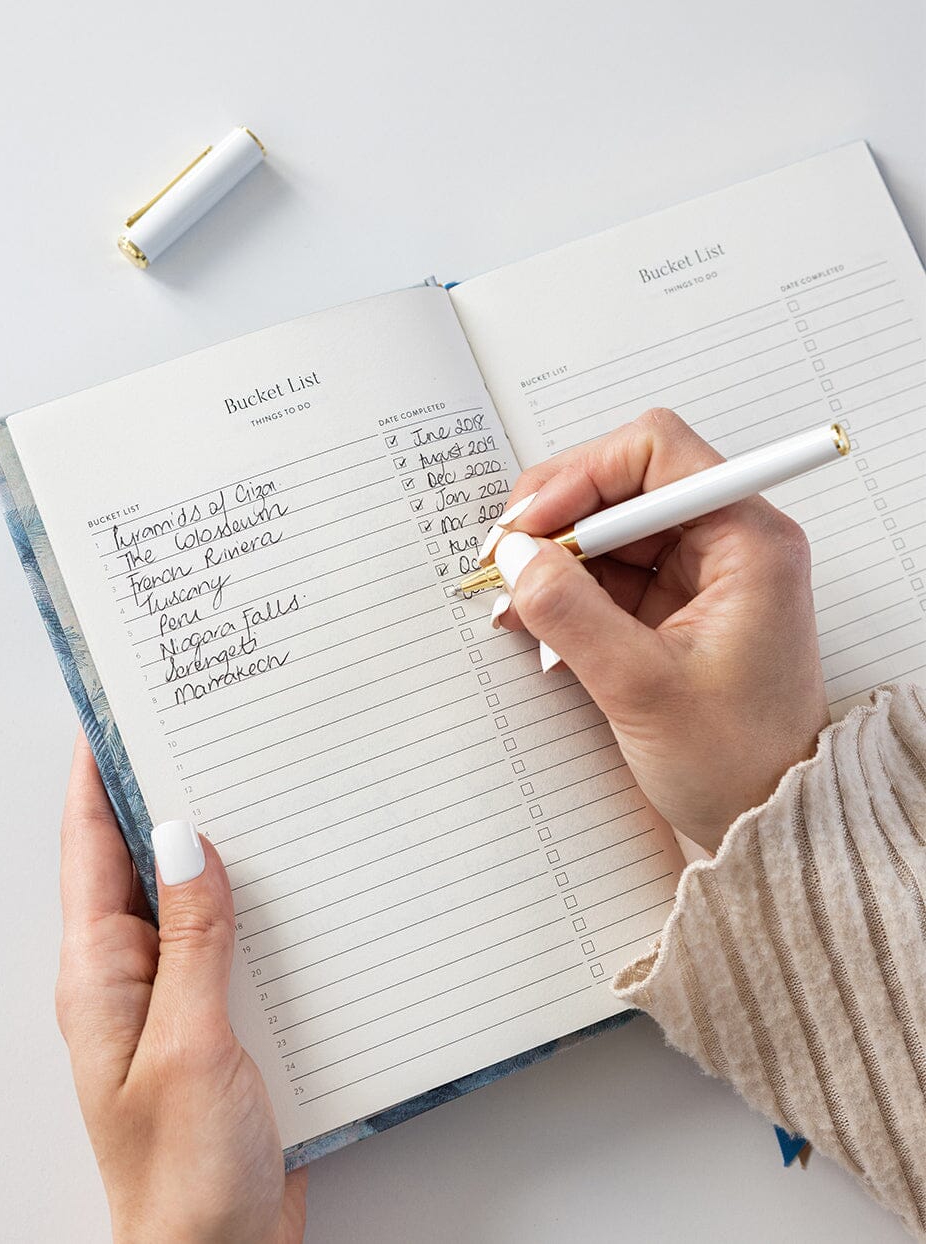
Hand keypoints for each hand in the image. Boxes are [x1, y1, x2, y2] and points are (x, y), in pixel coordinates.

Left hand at [55, 734, 306, 1242]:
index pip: (90, 848)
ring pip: (195, 893)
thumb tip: (184, 836)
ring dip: (220, 841)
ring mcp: (180, 997)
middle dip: (164, 789)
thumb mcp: (188, 1044)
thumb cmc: (184, 1176)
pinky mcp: (225, 1018)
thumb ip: (192, 938)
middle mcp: (133, 976)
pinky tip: (298, 875)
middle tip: (201, 724)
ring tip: (256, 778)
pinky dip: (260, 898)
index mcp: (100, 974)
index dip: (95, 773)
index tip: (113, 706)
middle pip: (140, 859)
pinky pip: (237, 937)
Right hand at [491, 409, 829, 852]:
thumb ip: (570, 613)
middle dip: (559, 521)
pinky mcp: (678, 605)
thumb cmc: (736, 762)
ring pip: (611, 530)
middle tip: (506, 561)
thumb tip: (515, 556)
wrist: (769, 822)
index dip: (582, 477)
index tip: (532, 526)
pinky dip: (570, 592)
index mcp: (748, 541)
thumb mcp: (641, 687)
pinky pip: (612, 573)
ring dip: (557, 561)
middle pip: (625, 484)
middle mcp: (730, 542)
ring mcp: (703, 573)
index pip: (656, 453)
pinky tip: (541, 628)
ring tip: (516, 606)